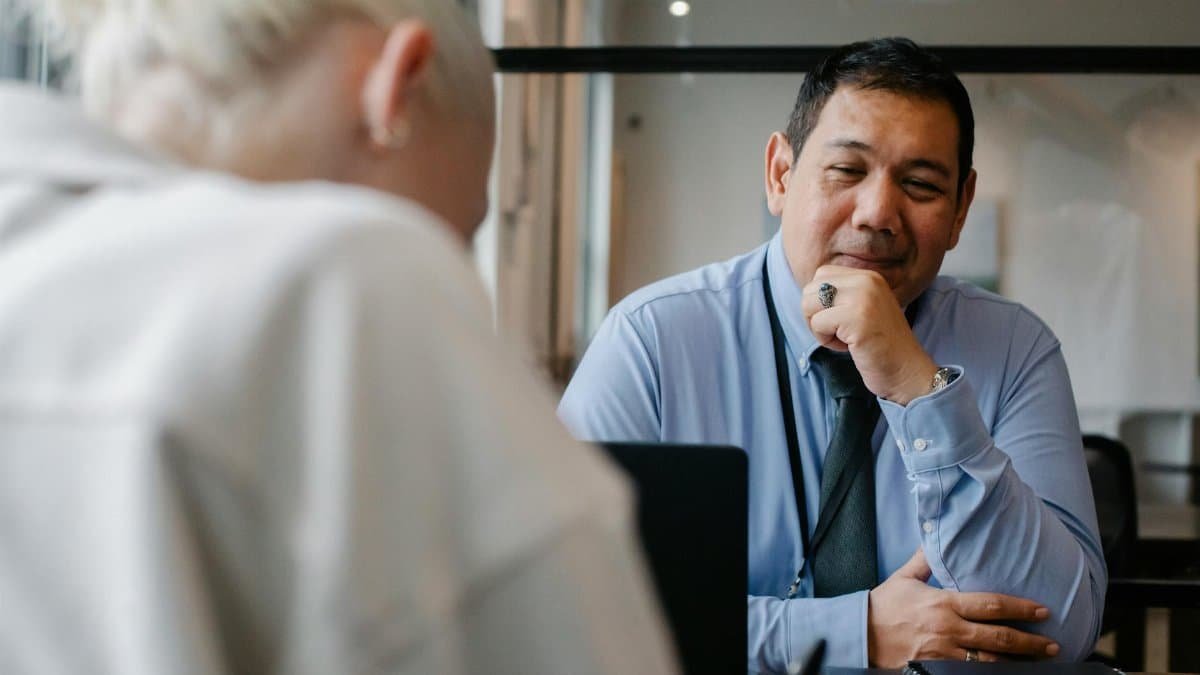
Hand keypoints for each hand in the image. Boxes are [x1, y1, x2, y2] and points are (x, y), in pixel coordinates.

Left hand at [801, 266, 936, 404]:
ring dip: (820, 328)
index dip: (820, 302)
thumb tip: (808, 292)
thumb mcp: (864, 309)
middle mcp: (866, 280)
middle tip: (840, 332)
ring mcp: (862, 297)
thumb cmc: (881, 346)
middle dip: (816, 315)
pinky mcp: (856, 317)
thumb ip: (842, 296)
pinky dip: (826, 341)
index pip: (821, 275)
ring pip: (809, 304)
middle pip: (811, 288)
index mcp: (868, 276)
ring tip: (845, 338)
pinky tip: (849, 346)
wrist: (907, 371)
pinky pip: (817, 324)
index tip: (841, 320)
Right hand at [867, 549, 1059, 667]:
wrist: (860, 634)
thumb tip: (937, 537)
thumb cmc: (882, 605)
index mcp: (943, 603)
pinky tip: (1007, 670)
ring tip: (1039, 661)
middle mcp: (948, 629)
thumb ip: (925, 560)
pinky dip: (991, 671)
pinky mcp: (937, 668)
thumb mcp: (903, 578)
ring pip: (989, 660)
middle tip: (1053, 644)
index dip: (1020, 607)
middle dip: (1030, 642)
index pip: (990, 605)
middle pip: (998, 637)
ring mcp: (943, 652)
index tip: (1042, 610)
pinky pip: (970, 671)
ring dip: (1017, 661)